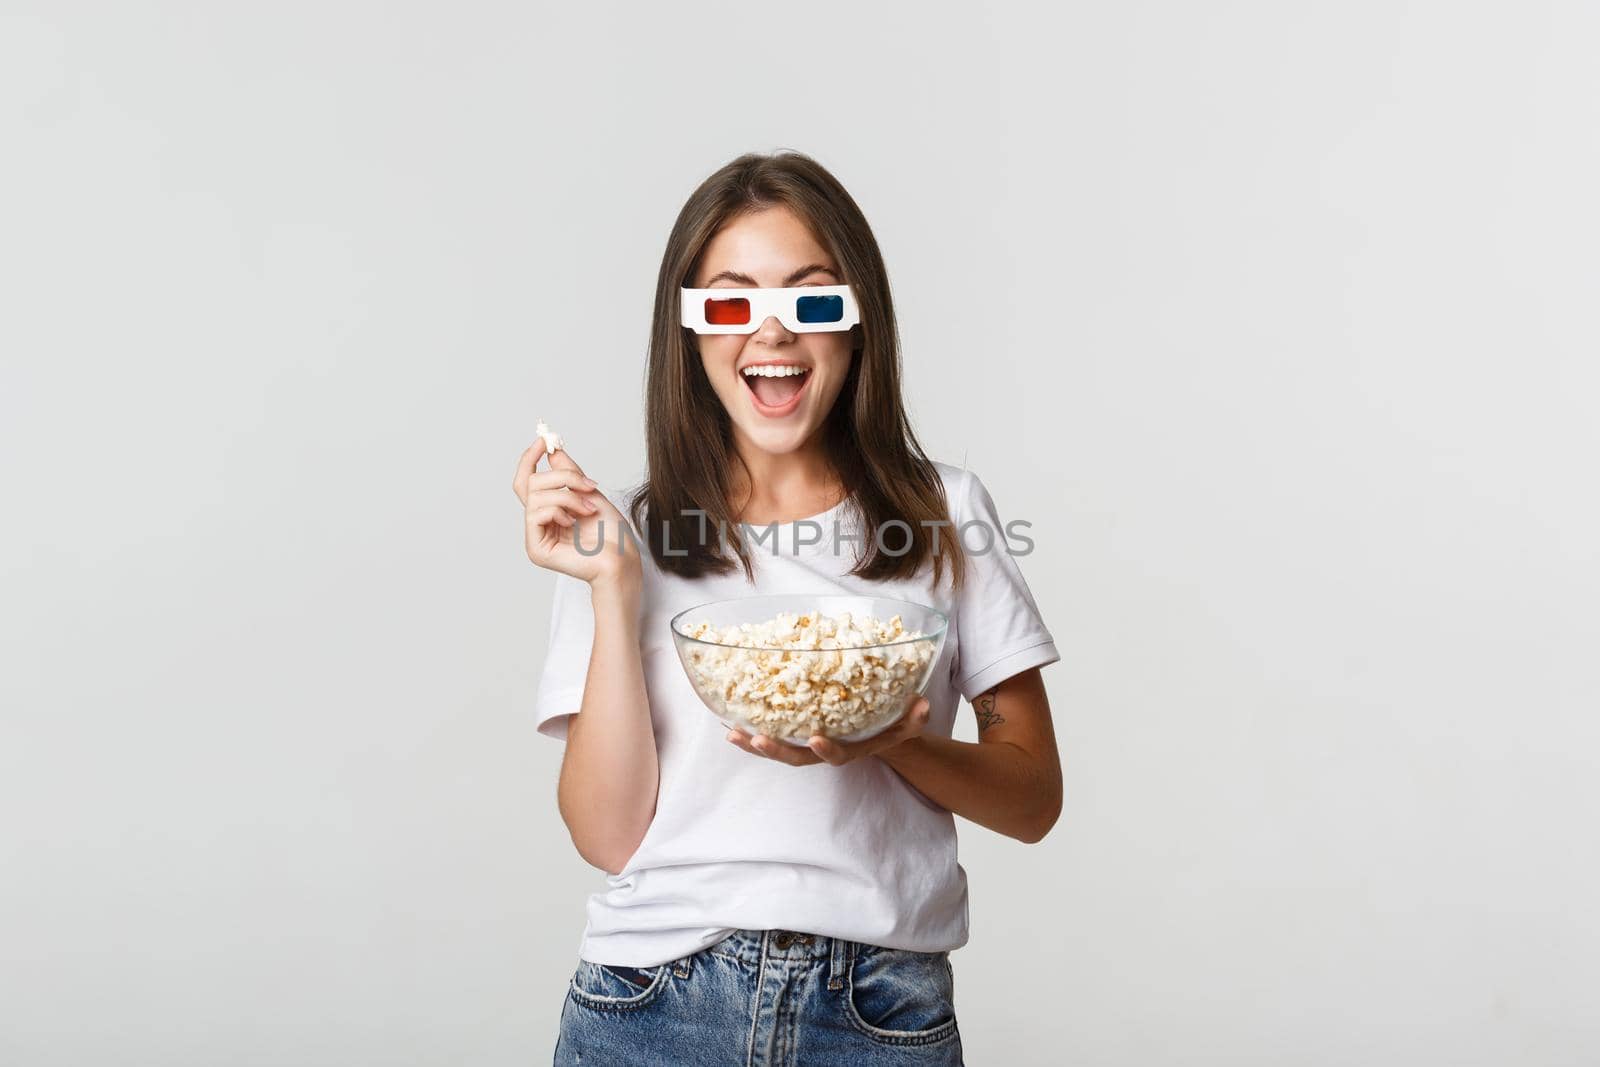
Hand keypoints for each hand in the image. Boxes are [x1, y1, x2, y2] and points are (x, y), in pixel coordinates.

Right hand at [512, 436, 640, 588]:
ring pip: (536, 496)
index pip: (527, 481)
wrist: (622, 558)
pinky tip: (574, 523)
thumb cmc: (611, 533)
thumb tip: (552, 450)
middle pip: (531, 483)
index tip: (544, 440)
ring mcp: (535, 537)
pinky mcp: (536, 549)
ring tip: (589, 509)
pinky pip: (536, 514)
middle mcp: (538, 523)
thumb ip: (568, 473)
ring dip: (568, 497)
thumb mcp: (589, 492)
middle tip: (588, 484)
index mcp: (548, 511)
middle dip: (562, 478)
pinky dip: (559, 511)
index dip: (530, 459)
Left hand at [725, 696, 930, 766]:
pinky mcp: (796, 736)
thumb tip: (922, 705)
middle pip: (797, 758)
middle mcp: (826, 751)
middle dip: (776, 751)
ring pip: (778, 751)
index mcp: (851, 749)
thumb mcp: (908, 723)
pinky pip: (772, 738)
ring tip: (733, 734)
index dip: (826, 750)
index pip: (838, 756)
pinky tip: (731, 724)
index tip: (815, 739)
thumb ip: (914, 718)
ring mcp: (808, 745)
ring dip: (754, 745)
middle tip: (757, 739)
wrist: (879, 734)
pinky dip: (752, 733)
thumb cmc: (891, 725)